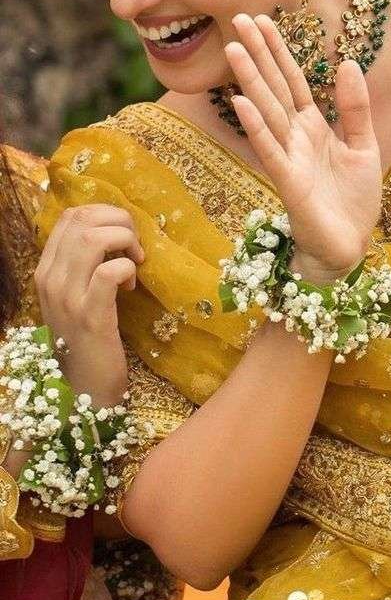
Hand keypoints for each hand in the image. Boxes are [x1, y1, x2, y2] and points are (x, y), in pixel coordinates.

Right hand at [34, 204, 144, 407]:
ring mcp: (68, 298)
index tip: (123, 234)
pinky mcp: (91, 316)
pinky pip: (109, 272)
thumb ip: (84, 265)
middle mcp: (51, 279)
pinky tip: (131, 285)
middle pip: (83, 220)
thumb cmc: (87, 337)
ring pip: (94, 239)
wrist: (84, 386)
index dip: (104, 213)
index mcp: (46, 270)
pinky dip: (126, 268)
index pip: (70, 217)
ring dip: (124, 240)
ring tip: (135, 261)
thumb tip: (113, 232)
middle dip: (119, 221)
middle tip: (135, 245)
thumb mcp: (77, 295)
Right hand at [226, 14, 381, 283]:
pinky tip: (241, 103)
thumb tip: (347, 62)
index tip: (262, 18)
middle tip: (238, 19)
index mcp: (313, 127)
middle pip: (274, 88)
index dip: (278, 49)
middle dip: (258, 54)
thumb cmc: (353, 202)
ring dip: (250, 81)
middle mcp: (295, 138)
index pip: (292, 80)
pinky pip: (271, 150)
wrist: (348, 247)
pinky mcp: (290, 183)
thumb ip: (355, 108)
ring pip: (267, 112)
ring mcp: (290, 158)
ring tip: (234, 50)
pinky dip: (256, 127)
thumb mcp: (364, 147)